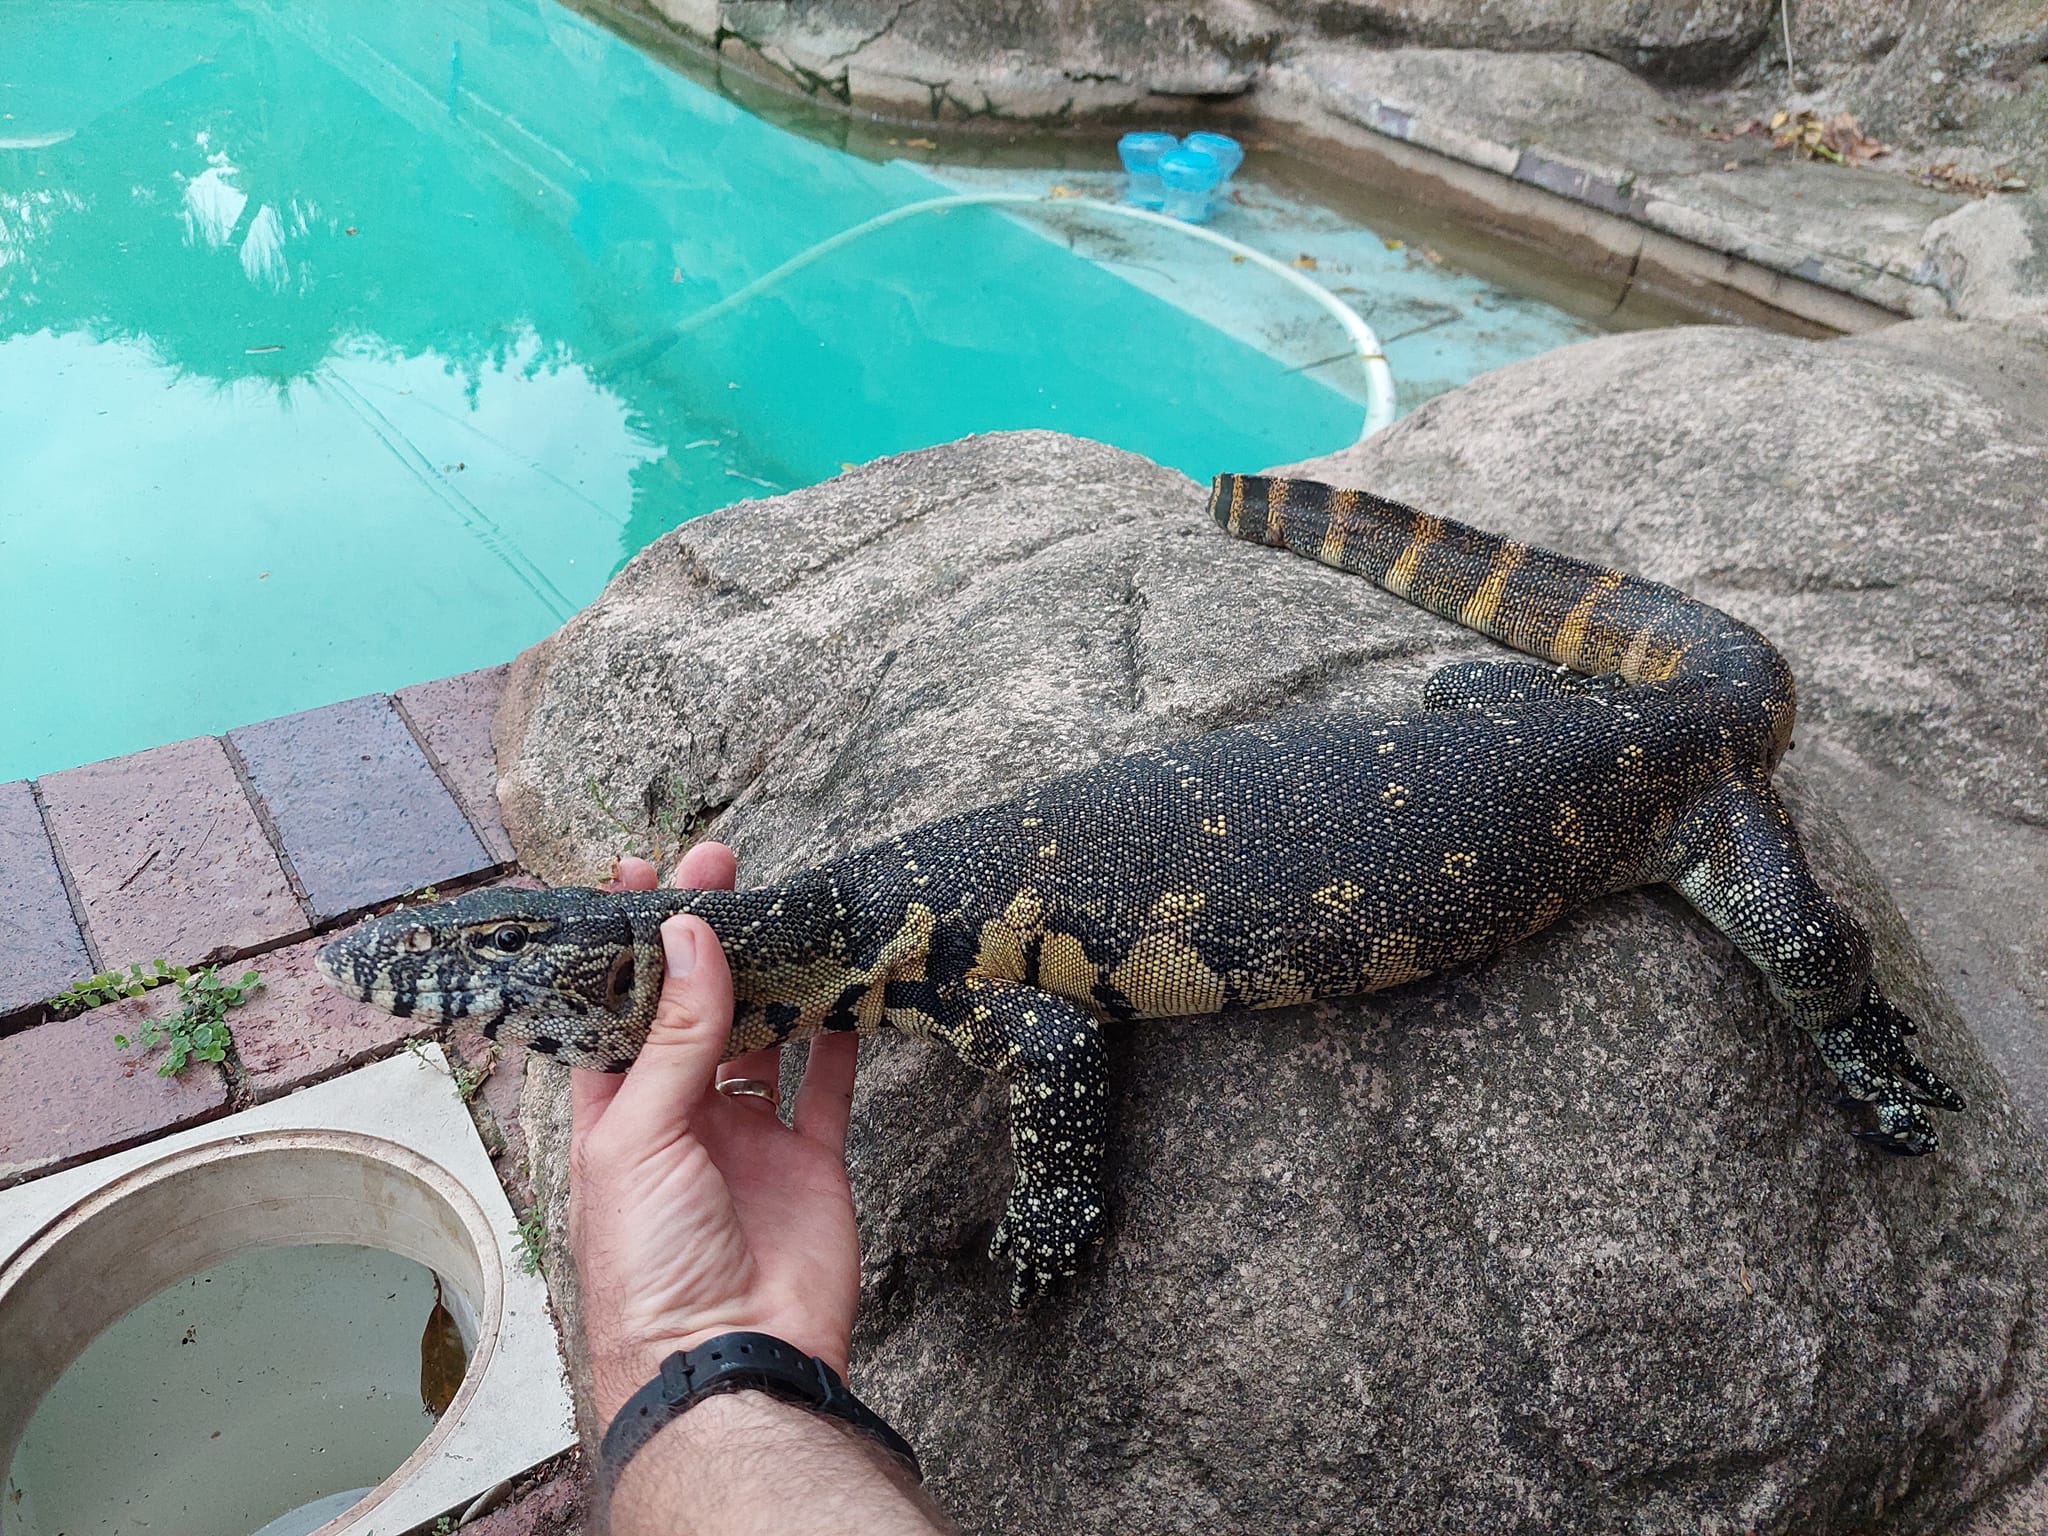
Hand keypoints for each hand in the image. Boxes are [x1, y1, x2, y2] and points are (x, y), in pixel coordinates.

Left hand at [570, 845, 861, 1423]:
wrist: (729, 1358)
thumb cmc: (650, 1264)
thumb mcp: (640, 1137)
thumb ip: (677, 1037)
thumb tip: (694, 937)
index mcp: (614, 1114)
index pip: (614, 1009)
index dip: (625, 944)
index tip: (641, 873)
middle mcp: (679, 1118)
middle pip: (690, 1009)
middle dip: (703, 940)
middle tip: (723, 866)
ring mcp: (747, 1137)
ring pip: (760, 1036)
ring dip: (768, 977)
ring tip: (781, 907)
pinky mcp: (809, 1160)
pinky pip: (827, 1085)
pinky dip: (837, 1037)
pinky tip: (844, 985)